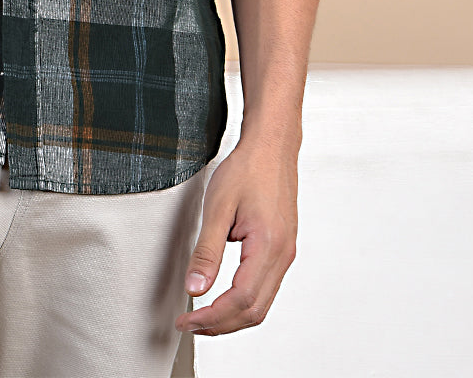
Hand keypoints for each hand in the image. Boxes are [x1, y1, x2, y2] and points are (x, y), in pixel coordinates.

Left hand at [176, 139, 298, 336]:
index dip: (212, 317)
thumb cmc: (247, 168)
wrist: (272, 147)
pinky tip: (224, 299)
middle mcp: (283, 255)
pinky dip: (243, 302)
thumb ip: (206, 251)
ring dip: (232, 317)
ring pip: (262, 304)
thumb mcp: (218, 207)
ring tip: (203, 317)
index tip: (187, 321)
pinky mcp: (282, 249)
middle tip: (190, 324)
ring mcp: (285, 253)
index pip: (241, 300)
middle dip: (220, 324)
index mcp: (268, 246)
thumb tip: (195, 288)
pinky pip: (266, 288)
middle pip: (254, 311)